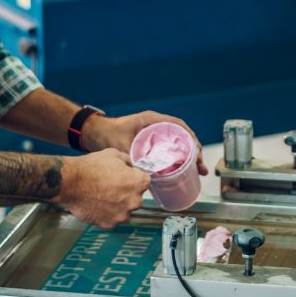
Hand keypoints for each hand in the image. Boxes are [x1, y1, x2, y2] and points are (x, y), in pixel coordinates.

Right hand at [58, 149, 148, 227]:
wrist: (71, 182)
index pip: (144, 181)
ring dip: (117, 205)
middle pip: (135, 198)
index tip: (124, 176)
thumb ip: (128, 161)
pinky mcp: (109, 224)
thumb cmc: (92, 167)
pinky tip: (96, 205)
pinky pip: (111, 219)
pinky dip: (106, 214)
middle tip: (110, 186)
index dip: (133, 177)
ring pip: (124, 210)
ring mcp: (122, 215)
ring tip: (102, 197)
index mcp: (140, 183)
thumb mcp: (114, 154)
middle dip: (126, 193)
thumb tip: (130, 166)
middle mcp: (135, 201)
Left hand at [83, 110, 206, 174]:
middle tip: (201, 167)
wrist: (94, 135)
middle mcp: (156, 126)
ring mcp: (155, 135)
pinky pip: (170, 151)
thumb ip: (132, 158)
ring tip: (198, 172)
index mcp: (152, 120)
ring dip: (189, 158)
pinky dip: (179, 161)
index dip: (191, 138)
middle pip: (183, 137)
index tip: (197, 151)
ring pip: (179, 145)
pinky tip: (184, 173)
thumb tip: (146, 175)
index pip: (179, 125)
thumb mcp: (121, 145)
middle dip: (195, 152)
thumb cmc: (106, 134)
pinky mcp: (152, 145)